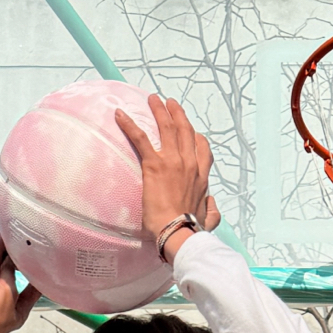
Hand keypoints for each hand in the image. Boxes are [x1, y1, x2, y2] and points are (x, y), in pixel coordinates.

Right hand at [0, 233, 40, 332]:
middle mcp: (8, 299)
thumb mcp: (9, 293)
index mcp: (21, 309)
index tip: (44, 257)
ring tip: (8, 230)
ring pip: (0, 266)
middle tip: (23, 238)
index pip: (34, 288)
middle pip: (15, 274)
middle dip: (19, 257)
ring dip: (4, 250)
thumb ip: (10, 273)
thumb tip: (9, 259)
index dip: (38, 273)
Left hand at [113, 95, 220, 251]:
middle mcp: (189, 164)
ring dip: (160, 110)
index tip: (192, 131)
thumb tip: (213, 204)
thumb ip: (212, 211)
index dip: (197, 137)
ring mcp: (173, 162)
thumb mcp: (209, 220)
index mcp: (202, 177)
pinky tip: (119, 114)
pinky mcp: (155, 165)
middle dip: (178, 113)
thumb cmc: (192, 231)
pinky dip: (129, 124)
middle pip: (185, 130)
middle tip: (170, 103)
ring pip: (167, 127)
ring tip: (153, 99)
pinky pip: (141, 138)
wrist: (179, 232)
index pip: (202, 149)